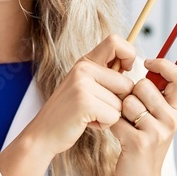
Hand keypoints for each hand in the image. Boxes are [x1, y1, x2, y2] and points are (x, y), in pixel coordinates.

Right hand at [22, 35, 135, 158]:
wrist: (43, 134)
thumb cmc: (70, 113)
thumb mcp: (85, 86)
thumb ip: (105, 76)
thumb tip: (133, 69)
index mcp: (85, 61)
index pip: (116, 42)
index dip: (129, 54)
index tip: (125, 71)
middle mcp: (83, 68)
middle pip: (127, 84)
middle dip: (119, 102)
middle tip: (97, 108)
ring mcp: (82, 85)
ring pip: (121, 103)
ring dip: (110, 115)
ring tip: (90, 115)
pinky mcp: (84, 103)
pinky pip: (114, 116)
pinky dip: (105, 125)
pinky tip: (88, 123)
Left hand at [109, 58, 176, 175]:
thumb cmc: (143, 141)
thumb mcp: (155, 117)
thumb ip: (153, 94)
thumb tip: (142, 62)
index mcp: (174, 109)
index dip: (163, 64)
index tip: (147, 62)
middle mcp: (170, 119)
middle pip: (143, 85)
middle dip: (129, 92)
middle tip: (128, 109)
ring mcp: (156, 132)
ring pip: (128, 101)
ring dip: (119, 109)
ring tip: (123, 122)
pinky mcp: (139, 142)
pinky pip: (116, 118)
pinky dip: (111, 123)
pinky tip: (115, 131)